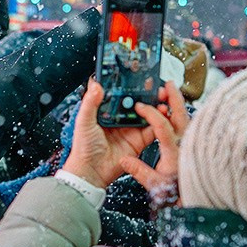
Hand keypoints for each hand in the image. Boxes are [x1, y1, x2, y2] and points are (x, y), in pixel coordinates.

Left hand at [61, 80, 186, 190]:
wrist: (91, 171)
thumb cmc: (83, 148)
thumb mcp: (84, 121)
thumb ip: (90, 103)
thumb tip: (96, 84)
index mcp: (107, 111)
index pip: (121, 94)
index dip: (130, 85)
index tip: (138, 75)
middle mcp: (121, 119)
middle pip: (137, 101)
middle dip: (147, 92)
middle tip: (154, 84)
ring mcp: (131, 129)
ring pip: (148, 113)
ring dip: (155, 104)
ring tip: (161, 95)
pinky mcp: (140, 140)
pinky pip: (153, 129)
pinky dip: (160, 121)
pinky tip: (163, 112)